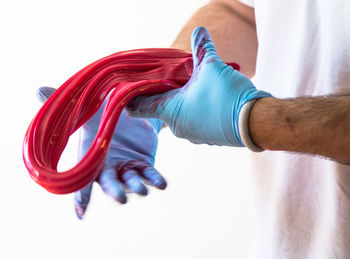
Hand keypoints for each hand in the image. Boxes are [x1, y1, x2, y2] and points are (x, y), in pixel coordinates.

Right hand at [37, 87, 165, 218]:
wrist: (128, 112)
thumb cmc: (101, 116)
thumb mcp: (84, 111)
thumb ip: (63, 105)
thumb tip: (37, 90)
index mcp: (91, 159)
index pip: (83, 181)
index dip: (81, 197)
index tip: (80, 214)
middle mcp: (109, 167)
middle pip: (110, 183)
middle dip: (114, 191)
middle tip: (120, 198)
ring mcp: (127, 168)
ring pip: (131, 181)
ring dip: (137, 186)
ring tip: (143, 190)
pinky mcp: (144, 164)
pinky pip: (150, 174)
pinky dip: (155, 179)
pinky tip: (162, 184)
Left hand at [127, 27, 271, 146]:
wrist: (255, 121)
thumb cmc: (227, 96)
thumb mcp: (212, 66)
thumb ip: (202, 48)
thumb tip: (199, 31)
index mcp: (170, 111)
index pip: (139, 107)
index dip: (131, 97)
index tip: (128, 91)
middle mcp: (178, 127)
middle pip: (163, 108)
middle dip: (167, 92)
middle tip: (175, 77)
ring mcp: (194, 135)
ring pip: (182, 114)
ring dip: (186, 101)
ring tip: (198, 86)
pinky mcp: (209, 138)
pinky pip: (197, 121)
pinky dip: (199, 110)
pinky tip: (211, 99)